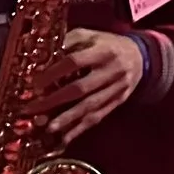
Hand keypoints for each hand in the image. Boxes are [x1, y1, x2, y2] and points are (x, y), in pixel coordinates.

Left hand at [24, 29, 144, 144]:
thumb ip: (70, 42)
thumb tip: (42, 57)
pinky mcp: (118, 101)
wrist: (141, 56)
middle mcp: (112, 70)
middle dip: (55, 100)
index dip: (54, 72)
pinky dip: (81, 128)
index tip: (35, 83)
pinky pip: (98, 116)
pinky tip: (65, 138)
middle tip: (32, 109)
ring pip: (90, 106)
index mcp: (103, 50)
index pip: (75, 61)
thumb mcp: (91, 36)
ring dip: (68, 118)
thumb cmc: (108, 45)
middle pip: (81, 88)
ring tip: (48, 128)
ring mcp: (117, 88)